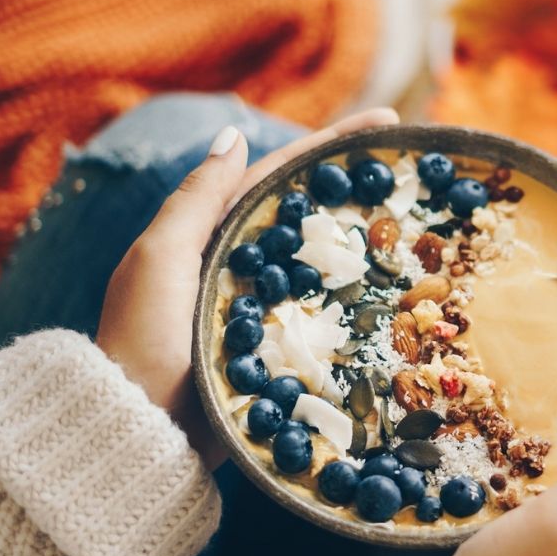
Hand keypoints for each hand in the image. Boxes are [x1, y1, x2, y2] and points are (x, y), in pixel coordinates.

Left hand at [96, 108, 398, 469]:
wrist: (142, 433)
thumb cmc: (145, 342)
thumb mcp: (161, 259)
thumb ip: (197, 199)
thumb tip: (234, 133)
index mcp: (209, 234)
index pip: (277, 174)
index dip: (328, 145)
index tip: (384, 123)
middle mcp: (236, 264)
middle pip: (305, 211)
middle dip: (354, 184)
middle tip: (411, 165)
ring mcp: (259, 306)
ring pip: (319, 258)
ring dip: (363, 236)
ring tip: (415, 218)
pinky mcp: (275, 347)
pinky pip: (323, 309)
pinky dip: (355, 292)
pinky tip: (392, 287)